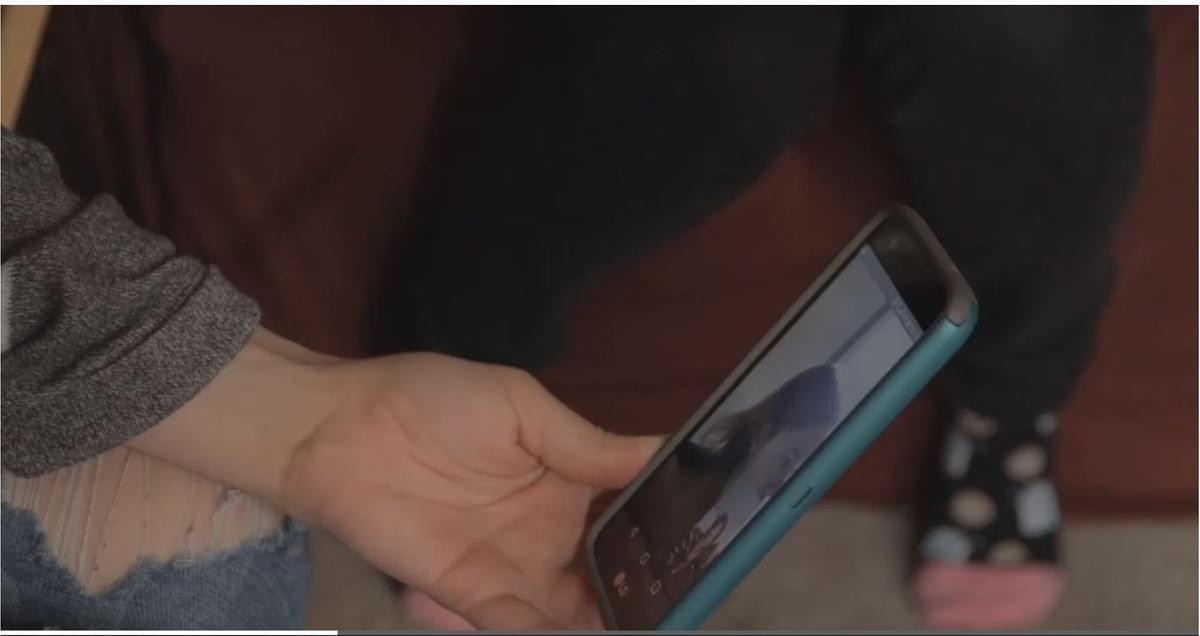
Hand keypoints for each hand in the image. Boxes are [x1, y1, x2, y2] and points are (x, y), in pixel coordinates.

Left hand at [282, 352, 660, 629]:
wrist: (340, 428)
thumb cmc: (433, 402)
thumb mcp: (522, 406)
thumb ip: (589, 444)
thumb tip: (665, 451)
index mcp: (568, 481)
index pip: (630, 516)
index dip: (665, 534)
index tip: (705, 547)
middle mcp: (549, 532)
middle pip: (610, 573)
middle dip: (643, 590)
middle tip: (682, 597)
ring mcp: (513, 567)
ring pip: (575, 611)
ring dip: (607, 619)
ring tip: (644, 621)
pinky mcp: (471, 596)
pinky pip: (519, 627)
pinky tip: (589, 632)